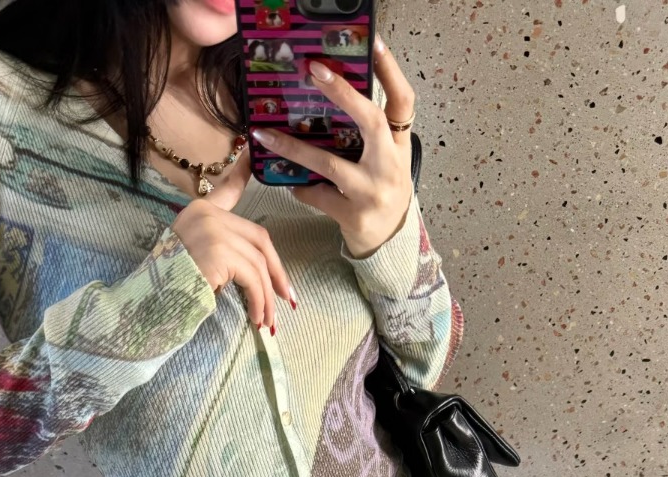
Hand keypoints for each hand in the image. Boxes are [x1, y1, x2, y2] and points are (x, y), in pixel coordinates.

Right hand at [172, 146, 294, 331]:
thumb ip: (220, 248)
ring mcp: (214, 230)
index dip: (243, 175)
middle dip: (276, 272)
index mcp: (200, 210)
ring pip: (258, 263)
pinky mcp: (219, 251)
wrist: (151, 300)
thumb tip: (255, 269)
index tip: (252, 156)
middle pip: (258, 239)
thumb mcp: (195, 257)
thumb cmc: (171, 284)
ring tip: (267, 320)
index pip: (228, 190)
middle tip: (285, 297)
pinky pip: (252, 278)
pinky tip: (257, 317)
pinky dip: (259, 300)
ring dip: (266, 296)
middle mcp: (207, 214)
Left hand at [249, 32, 414, 259]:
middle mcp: (390, 166)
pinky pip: (317, 195)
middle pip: (371, 121)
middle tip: (315, 72)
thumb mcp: (387, 160)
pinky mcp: (353, 216)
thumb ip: (371, 135)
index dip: (391, 71)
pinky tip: (288, 182)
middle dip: (343, 94)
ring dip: (294, 148)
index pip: (403, 101)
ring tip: (264, 133)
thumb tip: (332, 97)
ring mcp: (372, 192)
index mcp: (399, 146)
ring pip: (330, 164)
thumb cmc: (382, 192)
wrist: (389, 243)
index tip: (373, 42)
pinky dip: (300, 188)